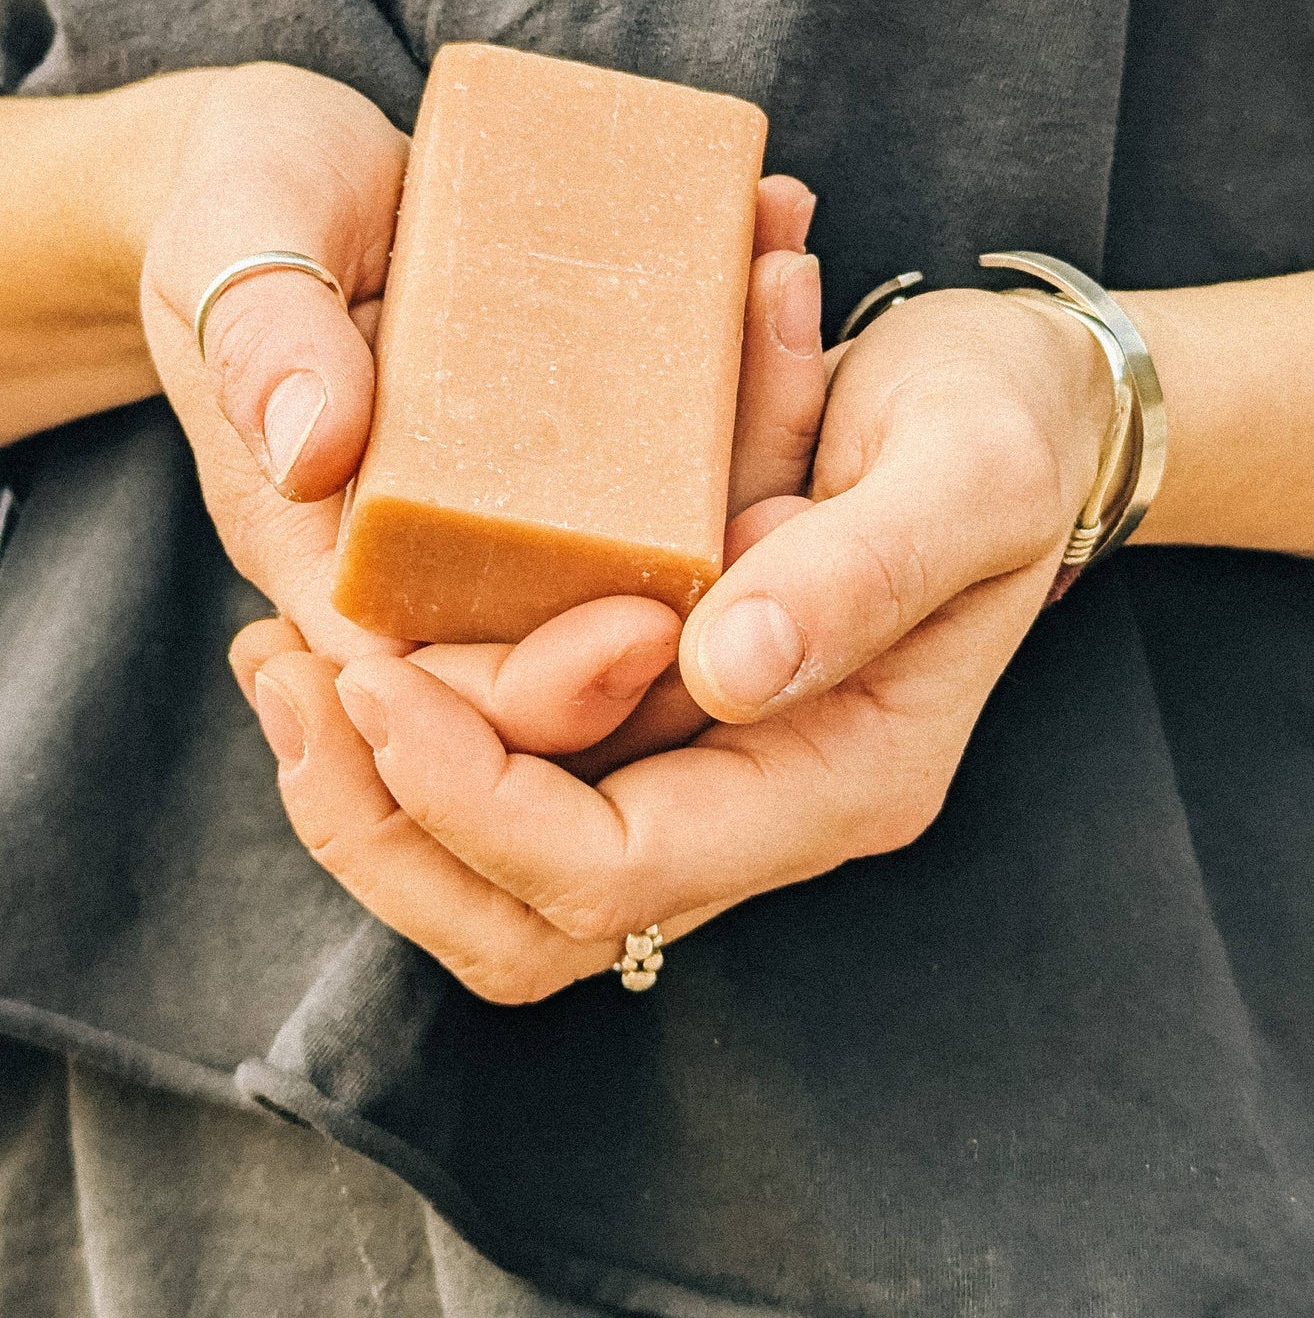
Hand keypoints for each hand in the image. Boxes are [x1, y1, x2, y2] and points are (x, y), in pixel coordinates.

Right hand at [143, 61, 824, 700]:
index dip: (550, 691)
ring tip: (782, 289)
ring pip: (664, 526)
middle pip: (595, 629)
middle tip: (790, 475)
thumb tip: (309, 447)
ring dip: (750, 429)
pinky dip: (739, 347)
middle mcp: (456, 552)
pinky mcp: (591, 426)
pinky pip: (682, 427)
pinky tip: (770, 240)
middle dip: (705, 564)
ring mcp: (536, 494)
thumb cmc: (242, 205)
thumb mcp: (233, 245)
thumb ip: (262, 337)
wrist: (291, 162)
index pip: (455, 697)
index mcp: (346, 560)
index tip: (648, 627)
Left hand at [234, 287, 1115, 1002]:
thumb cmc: (1006, 425)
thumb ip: (866, 573)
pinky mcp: (665, 701)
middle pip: (535, 910)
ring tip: (283, 653)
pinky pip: (518, 766)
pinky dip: (417, 716)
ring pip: (503, 865)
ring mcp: (709, 759)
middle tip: (285, 671)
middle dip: (388, 819)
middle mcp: (763, 796)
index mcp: (844, 775)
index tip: (370, 676)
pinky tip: (351, 617)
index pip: (627, 867)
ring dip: (376, 783)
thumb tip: (726, 670)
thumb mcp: (970, 471)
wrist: (1025, 407)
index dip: (480, 797)